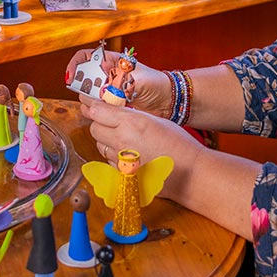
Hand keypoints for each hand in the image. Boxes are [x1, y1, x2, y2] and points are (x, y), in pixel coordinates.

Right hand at [66, 49, 171, 117]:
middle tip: (93, 97)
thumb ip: (120, 81)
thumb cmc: (157, 84)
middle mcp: (107, 75)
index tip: (71, 77)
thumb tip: (103, 81)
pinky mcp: (112, 105)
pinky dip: (99, 112)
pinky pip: (98, 108)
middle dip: (84, 88)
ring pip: (89, 96)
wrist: (169, 101)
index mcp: (112, 61)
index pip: (85, 57)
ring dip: (92, 102)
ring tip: (104, 106)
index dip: (75, 65)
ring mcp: (108, 91)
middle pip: (84, 79)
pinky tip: (106, 114)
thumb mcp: (139, 80)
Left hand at [79, 93, 201, 196]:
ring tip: (123, 138)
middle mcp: (121, 140)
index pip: (98, 111)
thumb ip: (132, 116)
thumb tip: (113, 112)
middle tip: (109, 120)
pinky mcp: (121, 173)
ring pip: (99, 144)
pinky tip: (128, 153)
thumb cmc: (178, 144)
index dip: (91, 105)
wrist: (189, 172)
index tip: (87, 102)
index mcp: (131, 123)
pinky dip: (113, 155)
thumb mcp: (155, 120)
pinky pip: (108, 160)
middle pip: (94, 128)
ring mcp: (120, 159)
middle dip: (99, 123)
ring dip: (105, 139)